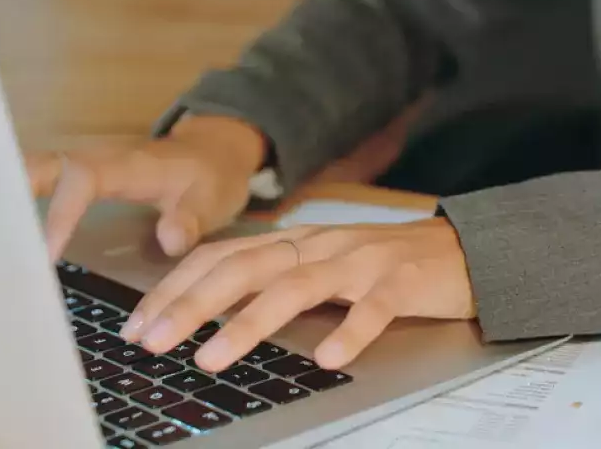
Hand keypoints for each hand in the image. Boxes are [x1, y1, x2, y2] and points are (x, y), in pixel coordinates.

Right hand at [27, 115, 266, 260]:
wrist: (219, 152)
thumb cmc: (212, 176)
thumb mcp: (213, 198)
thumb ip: (192, 218)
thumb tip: (170, 240)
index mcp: (129, 166)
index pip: (82, 180)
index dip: (61, 213)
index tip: (47, 253)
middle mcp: (104, 162)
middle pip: (47, 166)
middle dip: (13, 190)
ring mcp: (94, 168)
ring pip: (42, 171)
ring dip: (13, 194)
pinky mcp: (91, 179)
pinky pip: (50, 184)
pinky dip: (26, 199)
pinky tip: (12, 231)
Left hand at [119, 217, 475, 369]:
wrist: (460, 249)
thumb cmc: (384, 266)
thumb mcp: (323, 266)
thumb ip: (277, 280)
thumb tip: (213, 314)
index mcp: (297, 242)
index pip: (224, 255)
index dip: (177, 286)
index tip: (139, 324)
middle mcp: (321, 246)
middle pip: (247, 267)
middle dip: (193, 303)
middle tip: (154, 341)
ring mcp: (362, 262)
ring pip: (297, 286)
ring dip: (250, 322)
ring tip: (213, 357)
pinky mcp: (403, 282)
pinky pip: (373, 309)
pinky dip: (349, 332)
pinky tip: (327, 358)